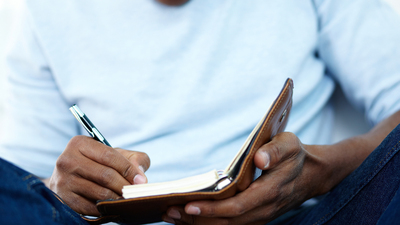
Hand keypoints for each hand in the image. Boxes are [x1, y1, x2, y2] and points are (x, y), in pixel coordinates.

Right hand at [49, 135, 149, 215]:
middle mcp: (67, 160)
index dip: (128, 169)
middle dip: (125, 185)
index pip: (110, 156)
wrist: (70, 178)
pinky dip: (106, 209)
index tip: (141, 180)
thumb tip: (140, 177)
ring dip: (117, 198)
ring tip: (127, 200)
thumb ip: (134, 159)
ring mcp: (63, 180)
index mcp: (80, 143)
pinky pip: (91, 208)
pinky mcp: (64, 199)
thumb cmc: (99, 164)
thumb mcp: (115, 154)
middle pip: (105, 175)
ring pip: (99, 193)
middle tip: (136, 192)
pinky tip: (114, 207)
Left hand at [163, 132, 326, 224]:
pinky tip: (189, 216)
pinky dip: (208, 222)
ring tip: (171, 215)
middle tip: (169, 211)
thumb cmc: (295, 156)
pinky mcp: (255, 216)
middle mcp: (263, 209)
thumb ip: (276, 151)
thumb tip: (259, 158)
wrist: (310, 175)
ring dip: (198, 223)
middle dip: (197, 219)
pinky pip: (229, 224)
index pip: (237, 206)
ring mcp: (259, 216)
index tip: (188, 204)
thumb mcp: (290, 144)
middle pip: (226, 222)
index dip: (212, 208)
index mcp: (270, 192)